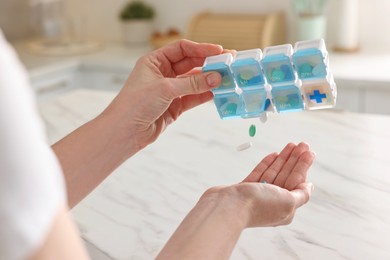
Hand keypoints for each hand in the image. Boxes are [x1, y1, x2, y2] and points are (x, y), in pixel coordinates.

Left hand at [106, 39, 222, 149]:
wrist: (125, 132)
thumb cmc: (135, 104)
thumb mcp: (165, 89)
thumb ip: (192, 84)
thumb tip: (215, 78)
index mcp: (154, 62)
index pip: (181, 49)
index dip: (200, 48)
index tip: (218, 50)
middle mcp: (162, 74)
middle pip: (190, 64)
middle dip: (208, 64)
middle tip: (227, 64)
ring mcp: (169, 91)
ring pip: (193, 82)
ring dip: (208, 81)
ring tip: (226, 79)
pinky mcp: (174, 106)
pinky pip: (192, 98)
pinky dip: (204, 95)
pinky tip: (217, 93)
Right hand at [202, 142, 315, 227]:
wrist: (228, 207)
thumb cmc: (257, 205)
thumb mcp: (288, 202)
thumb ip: (301, 194)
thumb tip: (309, 186)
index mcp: (285, 207)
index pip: (297, 182)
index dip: (303, 166)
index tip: (309, 152)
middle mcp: (272, 201)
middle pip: (287, 176)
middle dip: (295, 159)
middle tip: (302, 144)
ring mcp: (257, 195)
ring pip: (274, 173)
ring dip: (283, 158)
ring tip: (291, 145)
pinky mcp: (244, 189)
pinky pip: (259, 174)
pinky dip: (267, 164)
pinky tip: (274, 155)